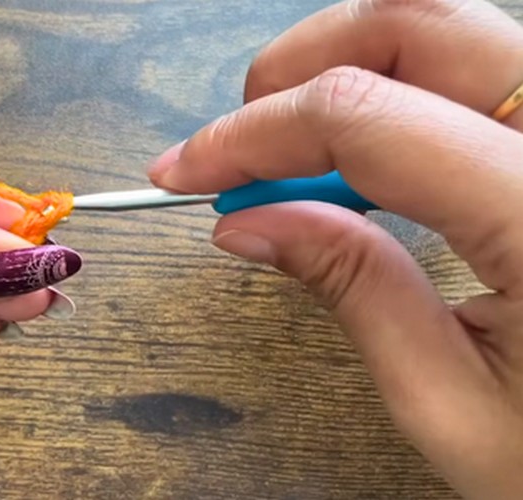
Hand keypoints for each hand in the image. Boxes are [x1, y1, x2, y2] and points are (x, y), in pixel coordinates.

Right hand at [148, 0, 522, 497]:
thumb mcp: (452, 402)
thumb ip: (352, 288)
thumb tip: (245, 221)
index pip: (367, 113)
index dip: (255, 133)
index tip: (185, 172)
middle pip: (417, 19)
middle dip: (300, 64)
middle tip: (240, 142)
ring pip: (448, 29)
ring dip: (348, 72)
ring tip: (295, 160)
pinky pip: (478, 76)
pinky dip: (399, 97)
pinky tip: (368, 169)